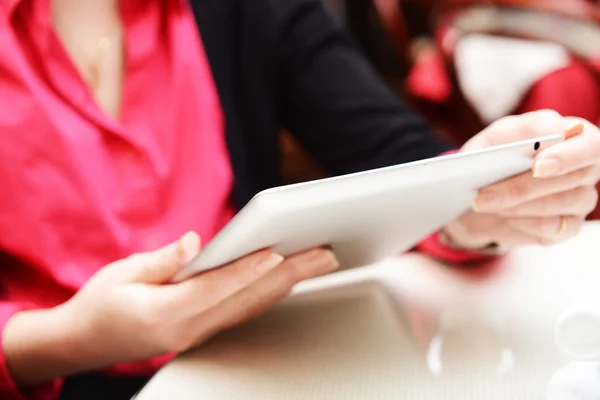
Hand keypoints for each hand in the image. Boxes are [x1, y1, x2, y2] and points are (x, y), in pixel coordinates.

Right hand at [4, 232, 338, 385]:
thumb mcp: (121, 274)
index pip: (216, 288)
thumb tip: (194, 243)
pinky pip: (242, 312)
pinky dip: (268, 295)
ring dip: (288, 283)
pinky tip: (288, 280)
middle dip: (290, 274)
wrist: (84, 343)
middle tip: (324, 254)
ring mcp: (198, 334)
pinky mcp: (201, 331)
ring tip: (318, 262)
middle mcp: (188, 328)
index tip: (277, 251)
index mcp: (165, 312)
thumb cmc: (99, 304)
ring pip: (251, 307)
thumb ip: (162, 260)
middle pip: (247, 299)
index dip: (247, 269)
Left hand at [444, 110, 599, 250]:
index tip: (537, 165)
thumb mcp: (496, 137)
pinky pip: (554, 228)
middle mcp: (586, 167)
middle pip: (572, 178)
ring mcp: (582, 198)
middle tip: (484, 194)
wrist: (480, 191)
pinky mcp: (569, 225)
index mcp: (575, 136)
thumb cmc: (496, 155)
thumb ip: (517, 133)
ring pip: (562, 204)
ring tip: (485, 202)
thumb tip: (544, 138)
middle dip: (522, 187)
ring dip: (519, 204)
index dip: (566, 156)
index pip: (589, 145)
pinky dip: (524, 222)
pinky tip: (504, 215)